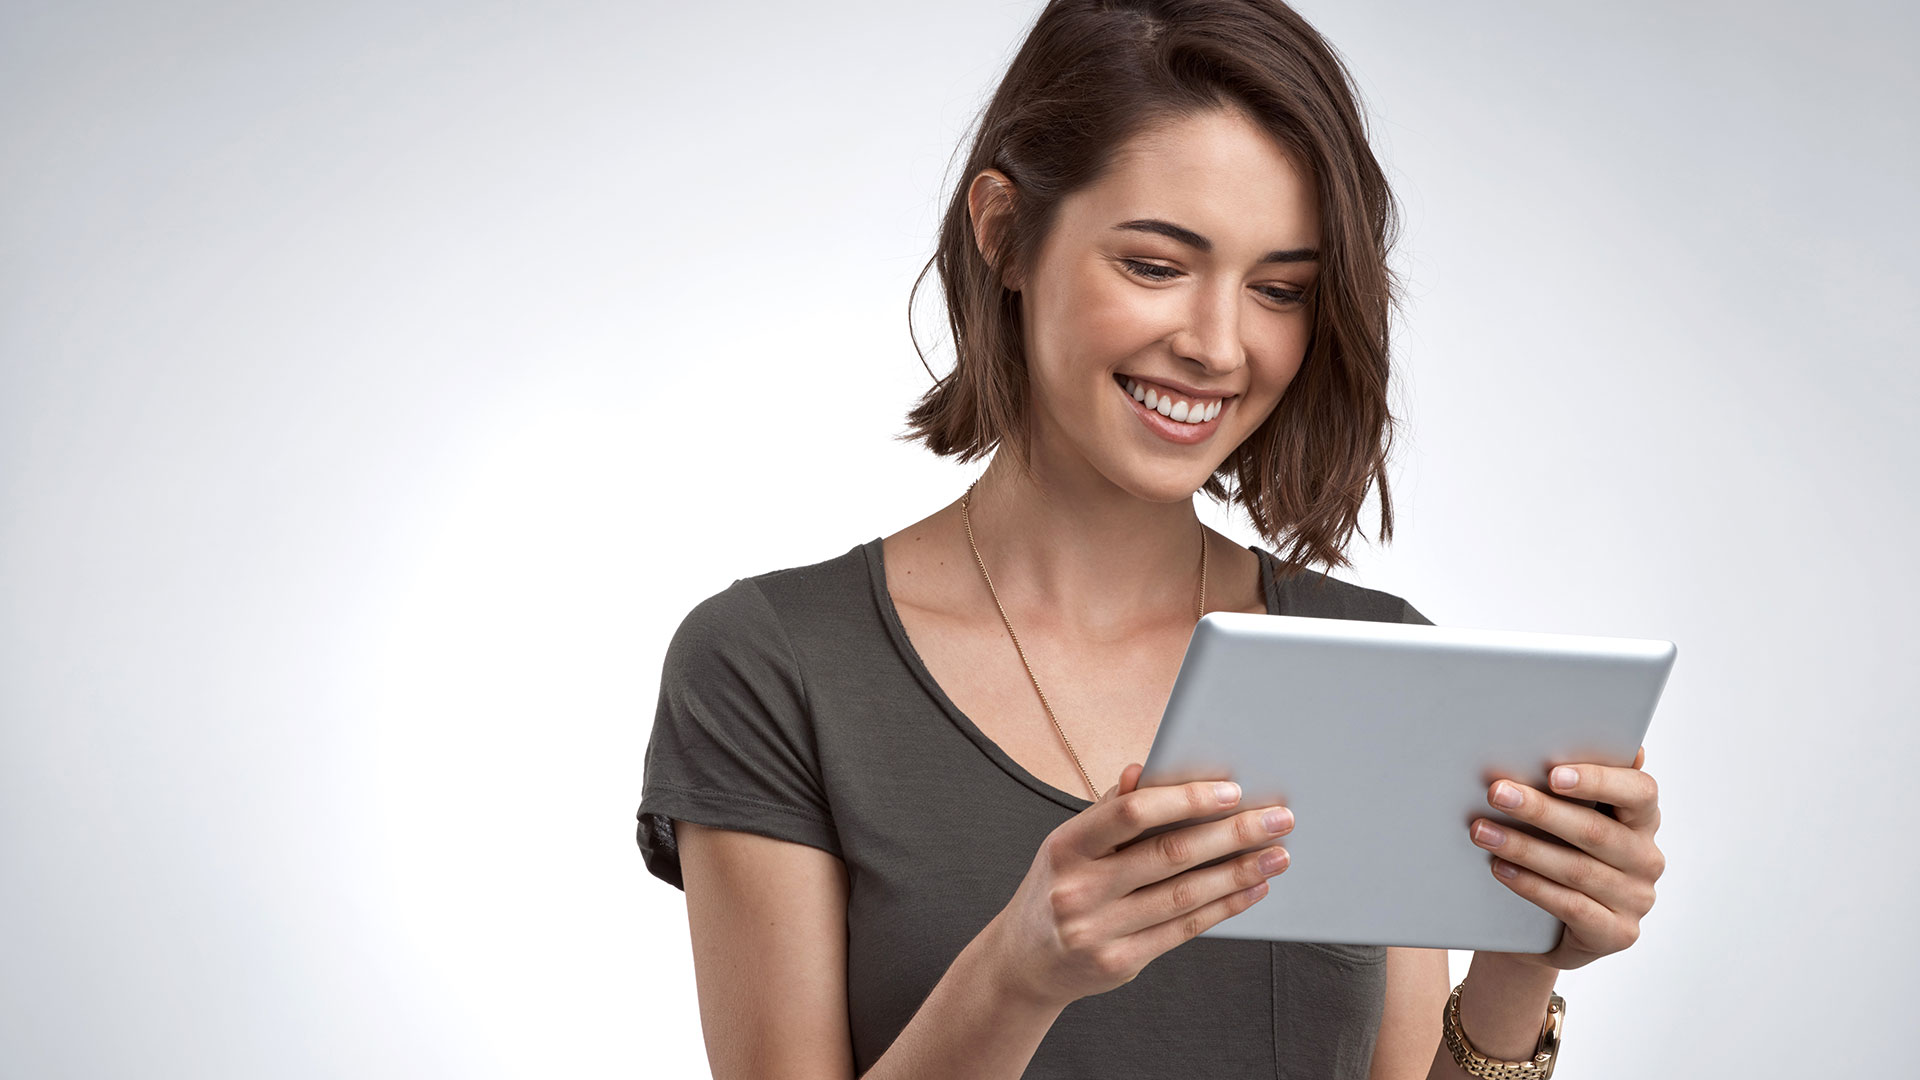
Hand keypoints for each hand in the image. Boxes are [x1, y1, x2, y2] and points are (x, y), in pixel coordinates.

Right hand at [984, 762, 1292, 1008]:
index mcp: (1065, 846)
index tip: (1232, 791)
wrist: (1025, 962)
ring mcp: (1097, 930)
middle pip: (1170, 854)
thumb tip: (1144, 770)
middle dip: (1233, 833)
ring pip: (1185, 895)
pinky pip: (1184, 930)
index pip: (1131, 813)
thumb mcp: (1069, 844)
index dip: (1185, 799)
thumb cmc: (1058, 887)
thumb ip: (1109, 810)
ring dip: (1239, 872)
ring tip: (1277, 853)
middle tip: (1277, 819)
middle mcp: (1078, 888)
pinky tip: (1251, 888)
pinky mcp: (1119, 962)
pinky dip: (1224, 906)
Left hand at [1469, 746, 1664, 969]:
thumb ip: (1568, 785)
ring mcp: (1636, 899)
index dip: (1599, 780)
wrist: (1545, 929)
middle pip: (1595, 830)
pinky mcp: (1616, 933)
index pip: (1639, 792)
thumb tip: (1551, 734)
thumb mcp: (1566, 818)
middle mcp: (1647, 858)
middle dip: (1540, 809)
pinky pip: (1571, 905)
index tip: (1553, 773)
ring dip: (1524, 847)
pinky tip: (1500, 869)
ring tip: (1482, 831)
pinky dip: (1532, 885)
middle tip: (1496, 792)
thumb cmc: (1555, 854)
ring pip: (1577, 869)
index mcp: (1643, 819)